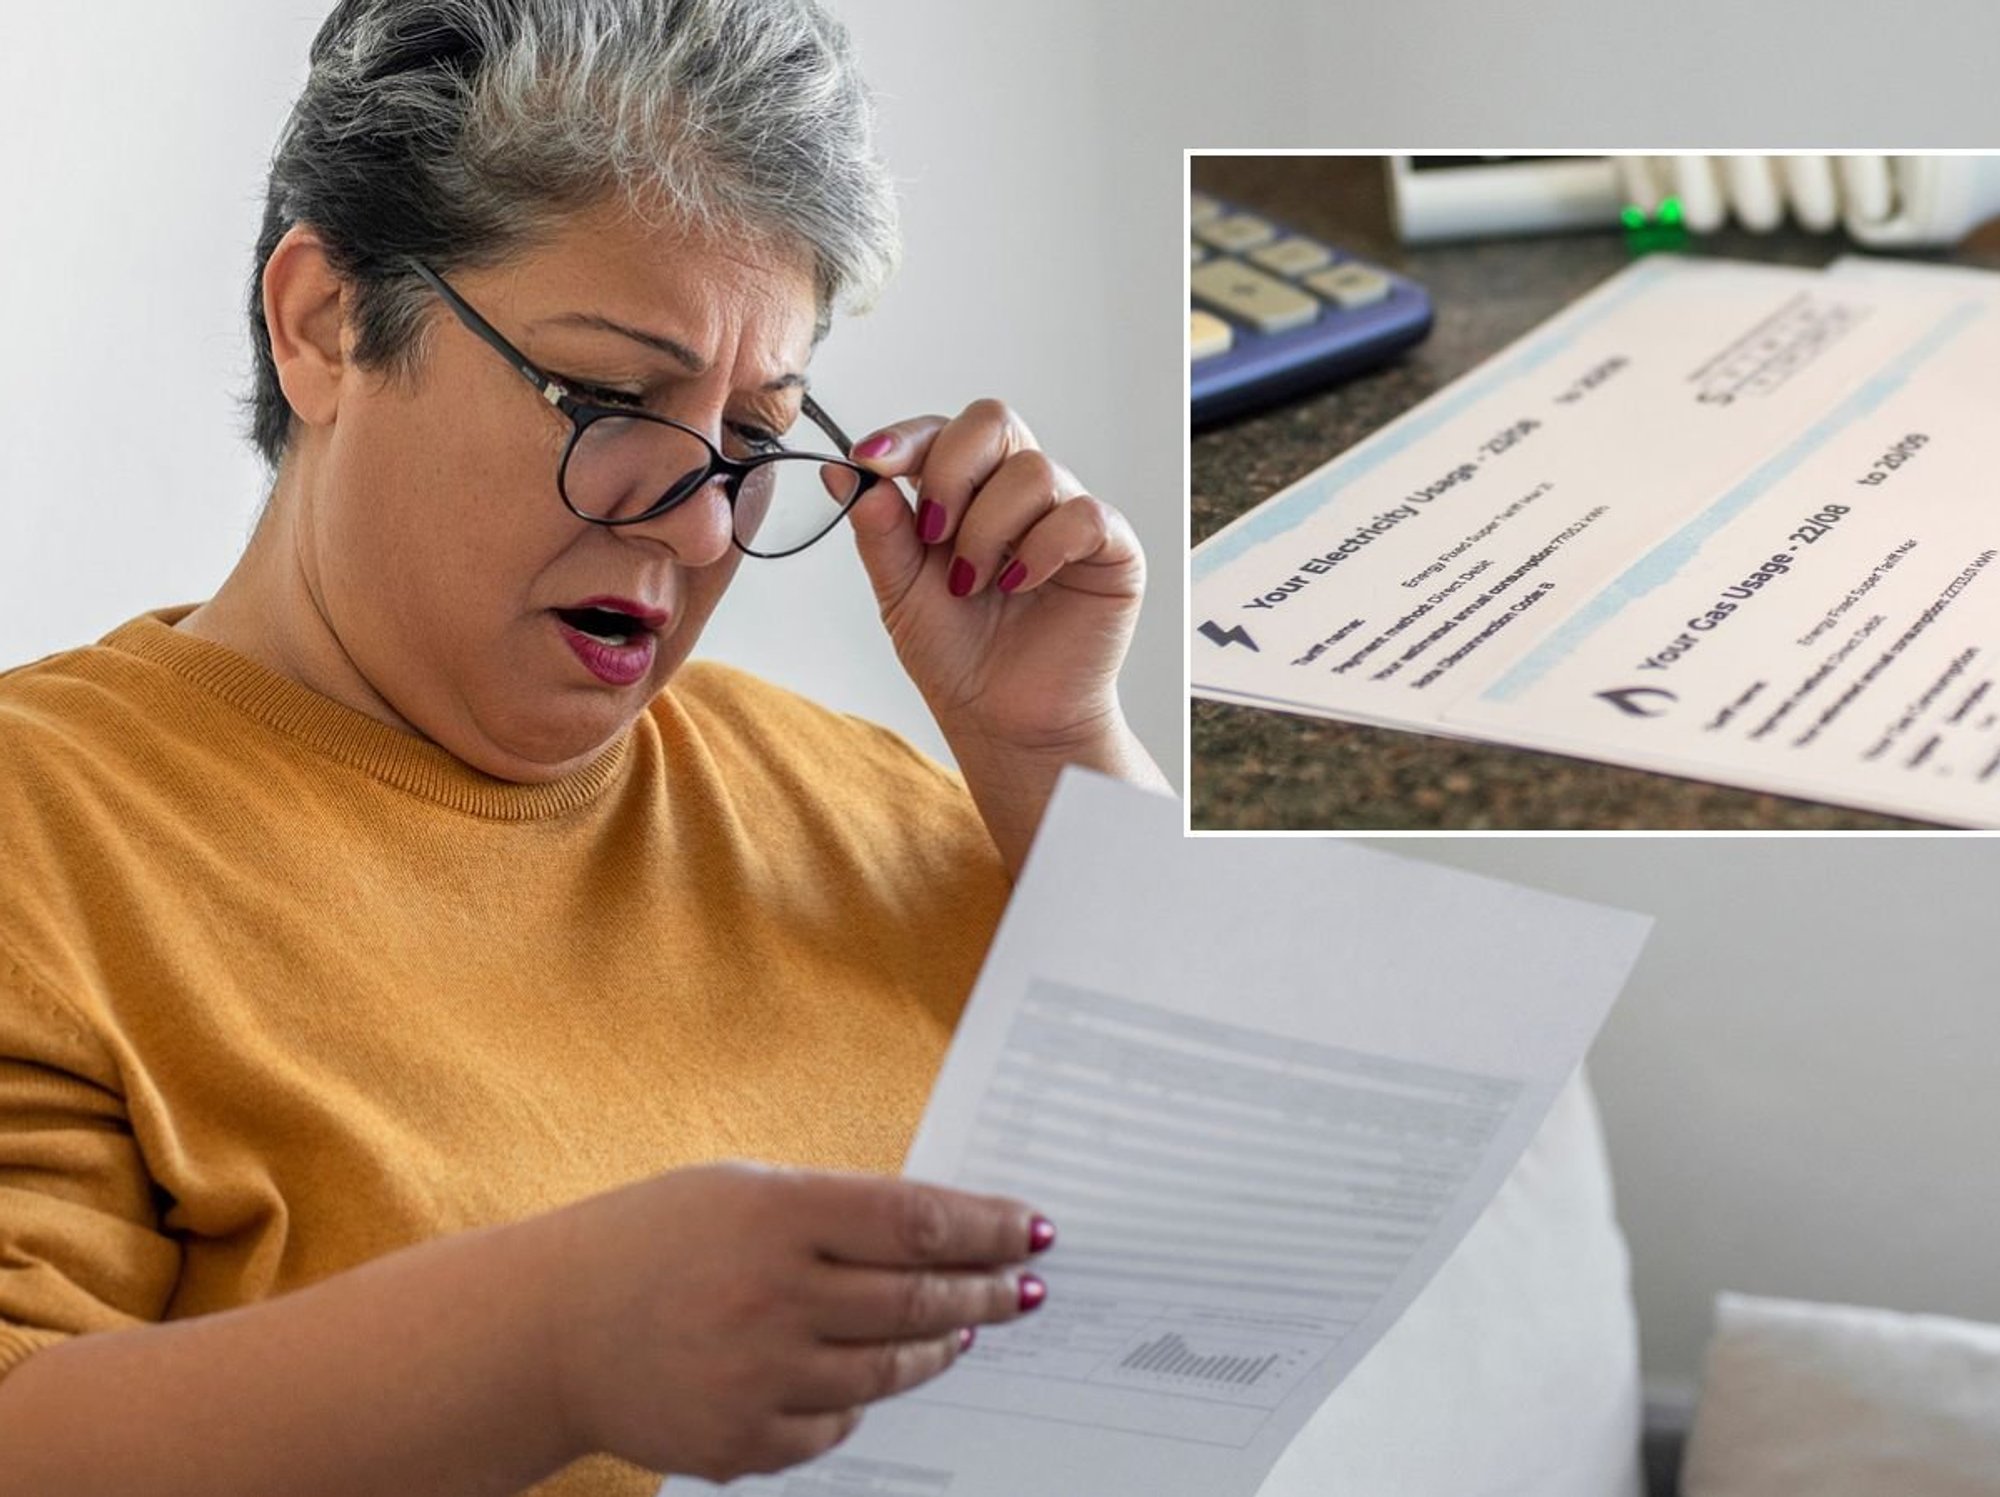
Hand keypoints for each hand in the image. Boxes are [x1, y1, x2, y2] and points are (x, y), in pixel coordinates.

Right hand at [538, 1164, 1048, 1481]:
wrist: (545, 1331)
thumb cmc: (653, 1240)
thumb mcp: (740, 1189)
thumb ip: (834, 1209)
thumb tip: (939, 1234)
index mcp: (775, 1212)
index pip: (916, 1222)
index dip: (987, 1228)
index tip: (1032, 1231)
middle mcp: (772, 1294)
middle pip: (918, 1300)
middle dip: (988, 1293)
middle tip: (1026, 1289)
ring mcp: (758, 1377)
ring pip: (890, 1370)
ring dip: (939, 1346)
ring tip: (964, 1326)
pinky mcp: (743, 1442)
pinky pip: (839, 1428)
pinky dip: (864, 1401)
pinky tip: (878, 1376)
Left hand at [844, 400, 1144, 755]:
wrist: (1003, 721)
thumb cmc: (959, 657)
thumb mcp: (900, 592)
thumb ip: (878, 530)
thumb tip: (842, 471)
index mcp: (969, 492)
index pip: (943, 431)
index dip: (907, 438)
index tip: (871, 462)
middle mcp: (1019, 493)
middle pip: (994, 421)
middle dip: (950, 470)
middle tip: (932, 533)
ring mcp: (1067, 515)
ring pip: (1033, 471)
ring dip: (988, 530)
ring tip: (971, 584)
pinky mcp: (1111, 549)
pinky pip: (1082, 515)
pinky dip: (1042, 549)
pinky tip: (1019, 586)